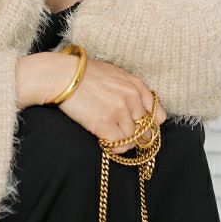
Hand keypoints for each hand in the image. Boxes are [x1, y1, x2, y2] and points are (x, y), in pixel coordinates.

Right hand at [50, 55, 166, 152]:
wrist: (62, 76)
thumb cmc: (85, 74)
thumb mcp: (115, 74)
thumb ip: (131, 89)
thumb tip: (139, 108)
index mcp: (136, 85)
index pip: (158, 116)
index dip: (149, 126)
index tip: (139, 129)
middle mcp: (132, 98)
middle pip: (147, 131)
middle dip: (137, 137)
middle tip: (122, 135)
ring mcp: (120, 111)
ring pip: (133, 139)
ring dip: (122, 141)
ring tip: (109, 135)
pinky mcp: (105, 123)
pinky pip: (120, 145)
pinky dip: (115, 147)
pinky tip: (105, 141)